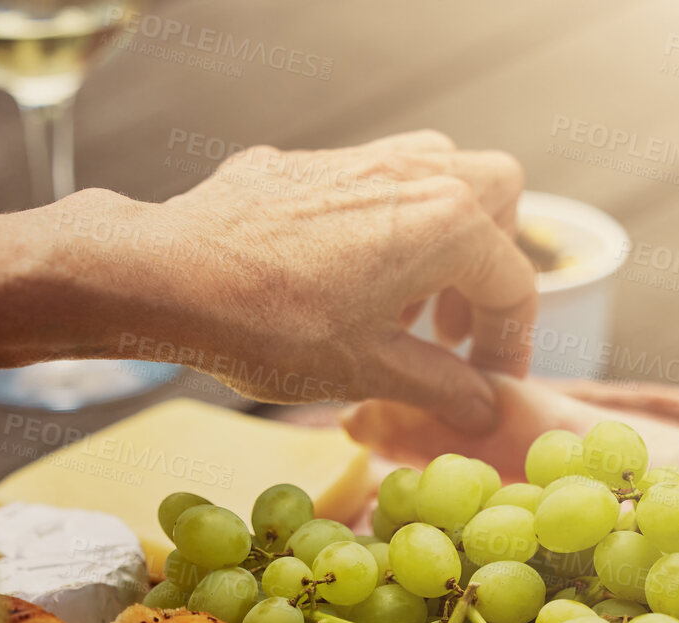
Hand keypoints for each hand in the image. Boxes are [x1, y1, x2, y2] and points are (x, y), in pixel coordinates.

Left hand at [154, 130, 535, 431]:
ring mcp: (359, 158)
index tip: (489, 386)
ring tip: (402, 305)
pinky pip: (375, 182)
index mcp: (446, 223)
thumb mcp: (369, 372)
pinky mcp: (309, 163)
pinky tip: (342, 283)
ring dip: (441, 240)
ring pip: (437, 175)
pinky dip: (385, 227)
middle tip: (452, 328)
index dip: (509, 345)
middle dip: (489, 265)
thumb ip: (441, 387)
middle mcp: (414, 173)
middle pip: (497, 197)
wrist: (166, 275)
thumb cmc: (271, 326)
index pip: (512, 284)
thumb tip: (482, 408)